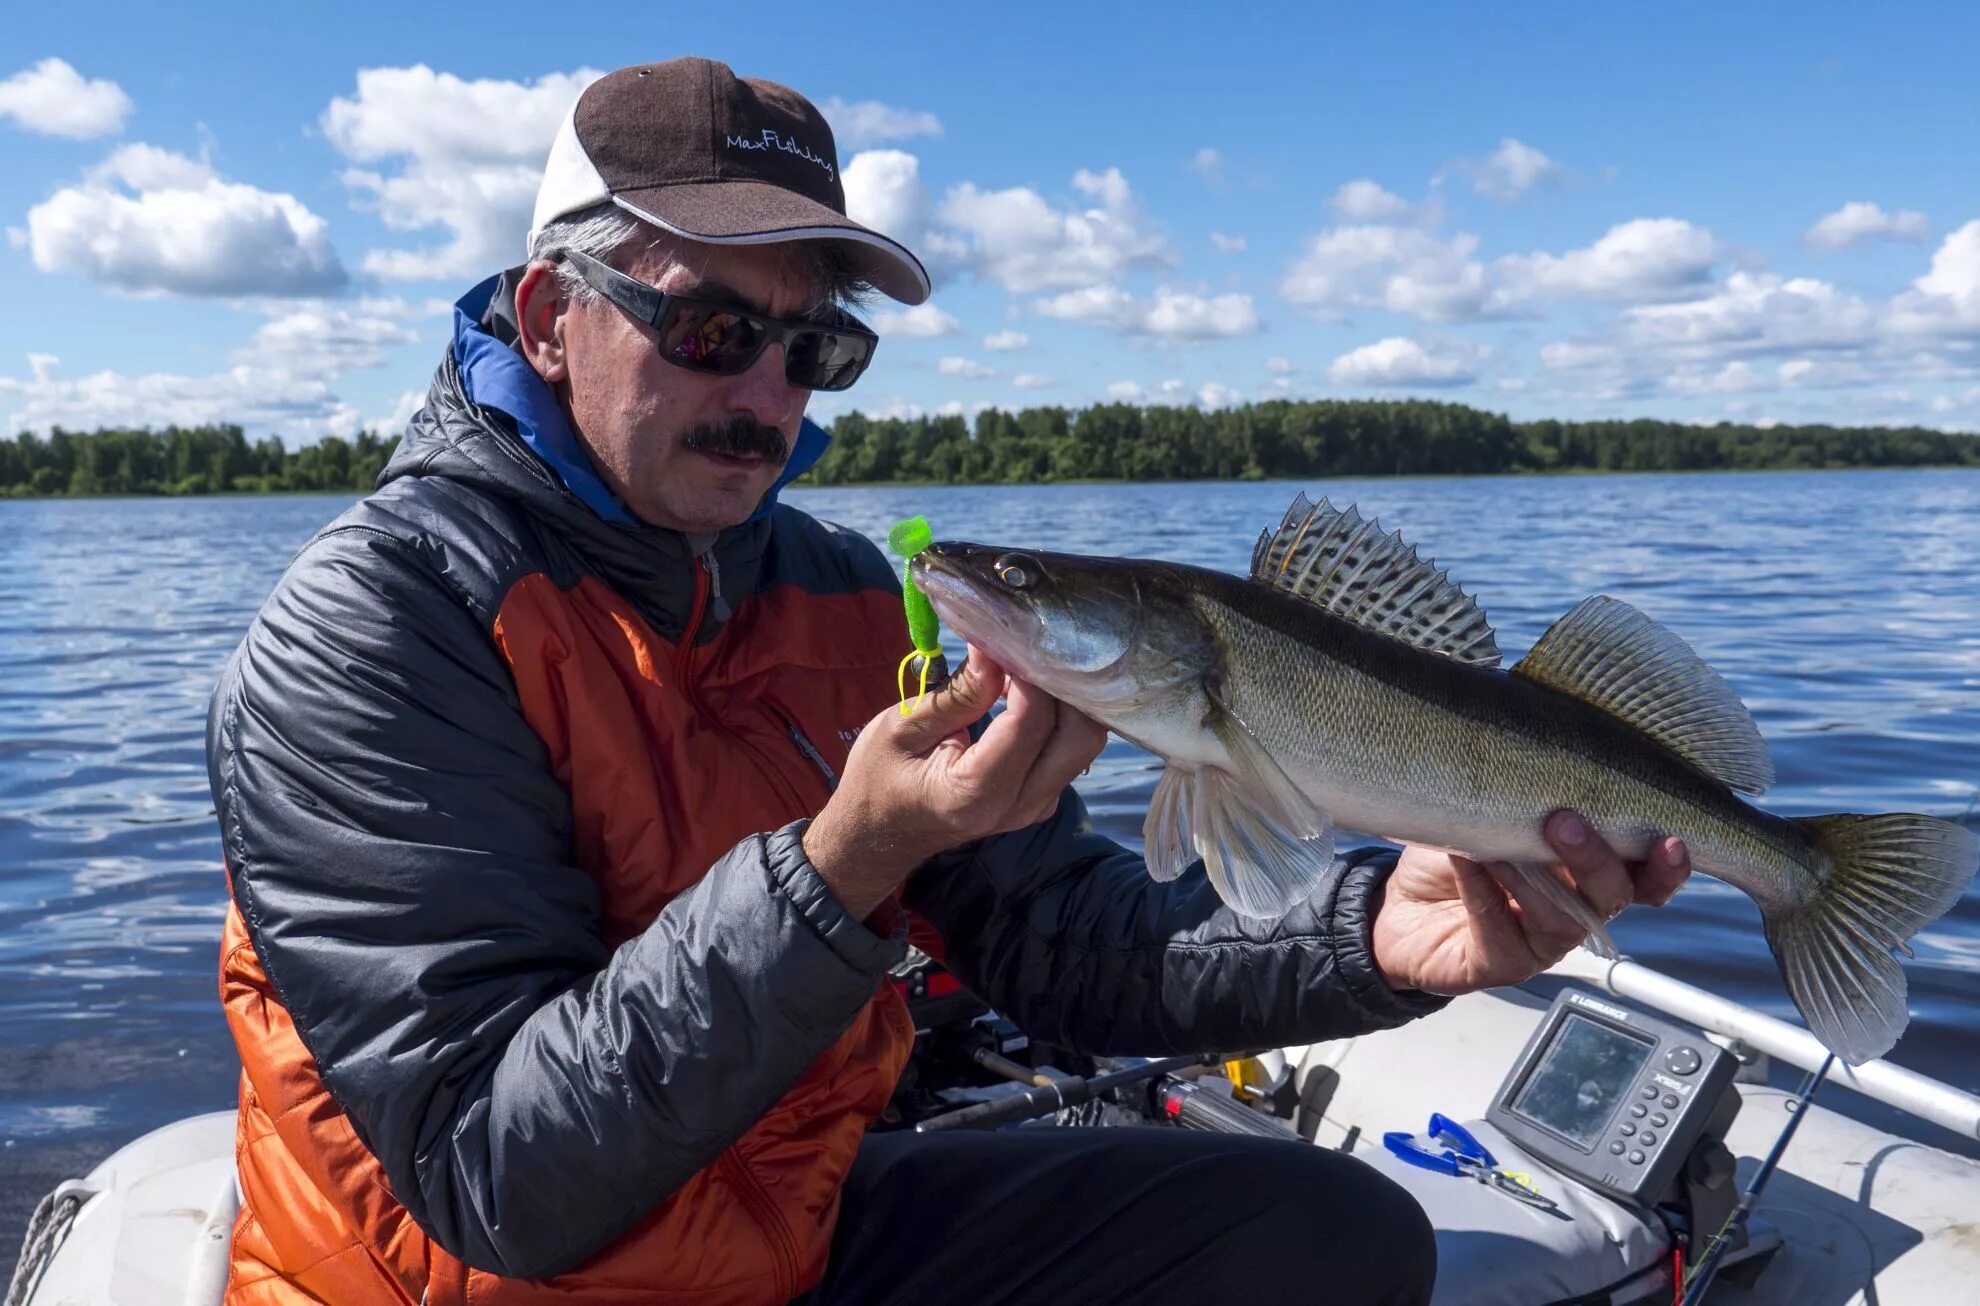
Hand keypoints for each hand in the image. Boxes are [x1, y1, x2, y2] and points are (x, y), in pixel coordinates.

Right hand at [801, 645, 1109, 919]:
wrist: (878, 834)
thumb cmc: (878, 779)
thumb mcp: (901, 729)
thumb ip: (957, 695)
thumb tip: (996, 649)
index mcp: (977, 793)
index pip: (1032, 721)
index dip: (1029, 671)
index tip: (1008, 636)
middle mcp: (1019, 806)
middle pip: (1079, 735)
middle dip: (1063, 684)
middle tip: (1028, 648)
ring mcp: (1035, 807)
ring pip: (1081, 742)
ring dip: (1063, 698)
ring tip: (1023, 666)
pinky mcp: (1041, 798)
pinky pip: (1068, 750)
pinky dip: (1058, 715)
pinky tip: (1026, 691)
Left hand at [1370, 812, 1691, 995]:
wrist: (1398, 906)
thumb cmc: (1457, 851)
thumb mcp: (1493, 809)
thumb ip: (1527, 794)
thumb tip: (1546, 749)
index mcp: (1588, 872)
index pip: (1645, 874)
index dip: (1667, 865)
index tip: (1672, 839)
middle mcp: (1575, 908)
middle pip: (1616, 896)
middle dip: (1600, 859)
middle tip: (1567, 822)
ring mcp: (1540, 942)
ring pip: (1565, 921)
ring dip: (1536, 878)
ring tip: (1501, 847)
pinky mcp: (1501, 964)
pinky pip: (1502, 932)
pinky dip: (1485, 893)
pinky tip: (1467, 861)